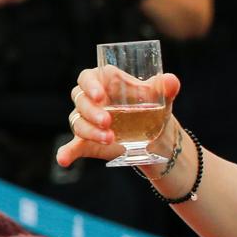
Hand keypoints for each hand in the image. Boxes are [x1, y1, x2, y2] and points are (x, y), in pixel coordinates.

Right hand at [58, 68, 181, 167]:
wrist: (157, 136)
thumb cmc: (155, 108)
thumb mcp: (162, 98)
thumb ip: (167, 87)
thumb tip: (172, 80)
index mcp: (106, 82)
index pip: (88, 77)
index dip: (90, 85)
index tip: (100, 96)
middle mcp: (92, 100)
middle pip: (81, 101)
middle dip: (92, 112)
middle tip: (108, 122)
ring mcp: (87, 121)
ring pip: (78, 123)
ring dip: (91, 131)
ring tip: (110, 139)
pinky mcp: (87, 141)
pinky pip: (72, 146)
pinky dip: (66, 152)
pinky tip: (64, 159)